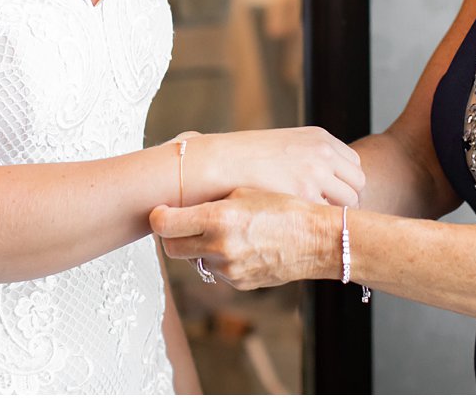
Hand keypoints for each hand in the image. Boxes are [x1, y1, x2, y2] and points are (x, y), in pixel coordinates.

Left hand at [152, 187, 331, 290]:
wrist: (317, 240)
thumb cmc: (284, 208)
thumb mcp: (245, 192)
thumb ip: (211, 200)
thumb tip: (183, 199)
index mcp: (218, 218)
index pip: (165, 225)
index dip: (158, 217)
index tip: (160, 211)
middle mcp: (219, 247)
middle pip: (171, 248)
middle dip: (172, 235)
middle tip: (180, 221)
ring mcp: (229, 270)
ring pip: (194, 260)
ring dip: (197, 247)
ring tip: (219, 229)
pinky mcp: (239, 284)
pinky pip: (216, 271)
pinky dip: (218, 259)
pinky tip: (238, 244)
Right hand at [187, 127, 363, 206]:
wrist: (220, 164)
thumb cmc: (245, 158)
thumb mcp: (284, 145)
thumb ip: (308, 156)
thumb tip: (322, 176)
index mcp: (319, 138)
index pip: (353, 164)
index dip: (345, 183)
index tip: (334, 197)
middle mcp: (323, 152)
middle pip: (357, 183)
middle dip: (347, 200)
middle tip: (330, 215)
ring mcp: (316, 174)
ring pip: (350, 202)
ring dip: (337, 213)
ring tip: (318, 223)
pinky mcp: (305, 195)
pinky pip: (329, 215)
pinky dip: (321, 223)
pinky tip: (306, 227)